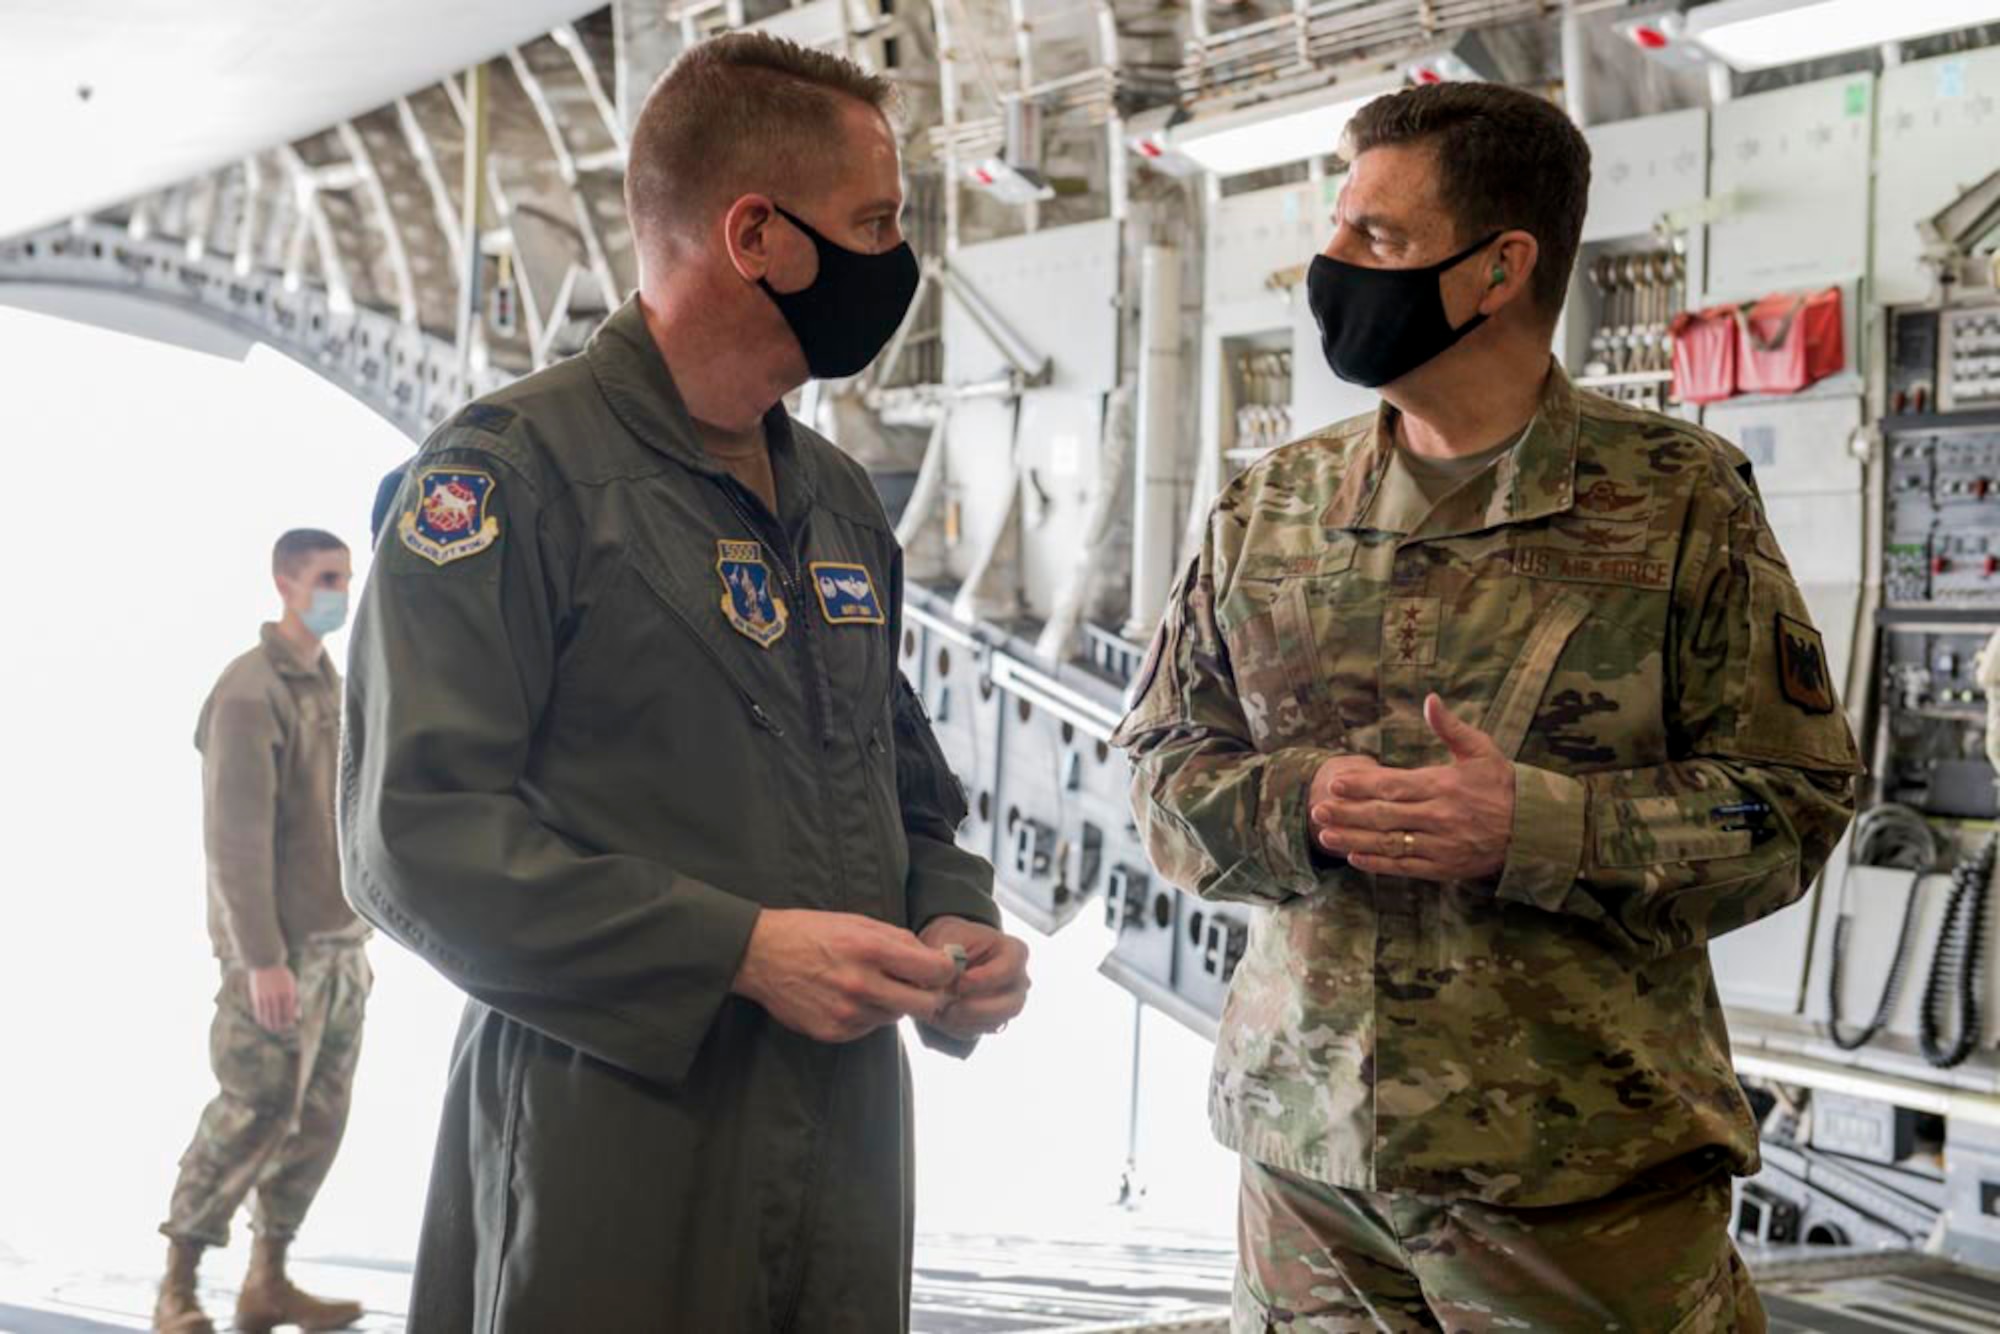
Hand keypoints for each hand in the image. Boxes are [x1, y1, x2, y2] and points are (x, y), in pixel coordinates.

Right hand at [246, 965, 298, 1032]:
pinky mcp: (257, 996)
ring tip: (271, 1028)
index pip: (289, 1013)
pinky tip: (261, 1022)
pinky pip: (258, 1011)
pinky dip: (260, 1018)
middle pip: (278, 1016)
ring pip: (268, 1015)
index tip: (288, 1025)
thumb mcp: (292, 985)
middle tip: (279, 1029)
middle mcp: (277, 996)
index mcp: (288, 993)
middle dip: (279, 1025)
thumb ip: (296, 1001)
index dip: (288, 1021)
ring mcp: (266, 996)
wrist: (265, 962)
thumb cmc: (282, 976)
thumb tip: (298, 1017)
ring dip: (269, 1024)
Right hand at [732, 909, 959, 1043]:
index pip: (933, 970)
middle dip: (932, 995)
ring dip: (896, 1003)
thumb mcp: (857, 922)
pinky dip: (870, 1014)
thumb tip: (935, 958)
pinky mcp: (833, 1032)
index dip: (947, 970)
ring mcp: (847, 1012)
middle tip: (926, 986)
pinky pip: (869, 1028)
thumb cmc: (811, 932)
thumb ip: (899, 939)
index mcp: (870, 949)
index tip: (945, 969)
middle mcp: (861, 984)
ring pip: (896, 1016)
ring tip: (874, 984)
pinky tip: (851, 997)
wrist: (759, 955)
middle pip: (924, 1003)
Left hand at [919, 916, 1030, 1040]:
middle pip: (1010, 1005)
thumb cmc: (951, 938)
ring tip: (938, 1011)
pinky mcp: (992, 1020)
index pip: (1008, 970)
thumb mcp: (946, 936)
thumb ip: (944, 955)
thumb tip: (939, 979)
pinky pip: (979, 1031)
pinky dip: (958, 1027)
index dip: (983, 980)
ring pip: (995, 1023)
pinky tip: (940, 1016)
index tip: (958, 983)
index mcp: (1014, 952)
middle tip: (948, 1007)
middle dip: (976, 1009)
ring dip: (964, 1021)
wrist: (948, 951)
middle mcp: (1018, 981)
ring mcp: (1008, 1004)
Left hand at [1309, 694, 1515, 881]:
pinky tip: (1354, 857)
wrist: (1534, 830)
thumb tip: (1430, 699)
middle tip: (1316, 809)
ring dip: (1354, 839)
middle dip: (1347, 813)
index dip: (1363, 786)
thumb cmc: (1502, 785)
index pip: (1394, 786)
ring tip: (1325, 834)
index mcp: (1443, 786)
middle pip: (1384, 816)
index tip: (1335, 783)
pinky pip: (1405, 866)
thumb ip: (1450, 727)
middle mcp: (1438, 817)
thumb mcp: (1481, 750)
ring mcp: (1440, 845)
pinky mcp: (1443, 867)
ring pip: (1389, 843)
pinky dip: (1378, 863)